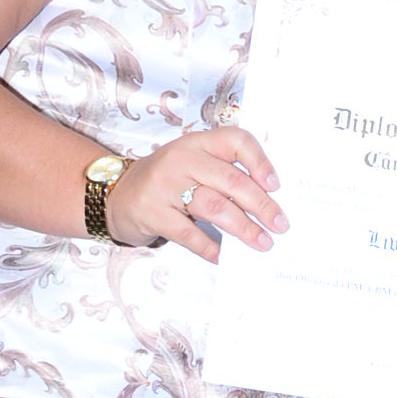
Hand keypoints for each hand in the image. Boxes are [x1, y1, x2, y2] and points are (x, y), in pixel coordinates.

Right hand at [104, 125, 286, 262]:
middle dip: (261, 205)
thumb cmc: (166, 182)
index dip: (259, 161)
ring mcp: (164, 185)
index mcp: (197, 143)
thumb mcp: (191, 164)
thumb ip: (222, 173)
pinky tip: (223, 256)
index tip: (276, 185)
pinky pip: (188, 233)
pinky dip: (209, 247)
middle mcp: (181, 159)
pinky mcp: (152, 213)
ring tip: (262, 242)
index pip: (235, 140)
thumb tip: (267, 202)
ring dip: (244, 228)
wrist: (116, 194)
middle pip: (231, 180)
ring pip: (214, 206)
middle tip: (280, 224)